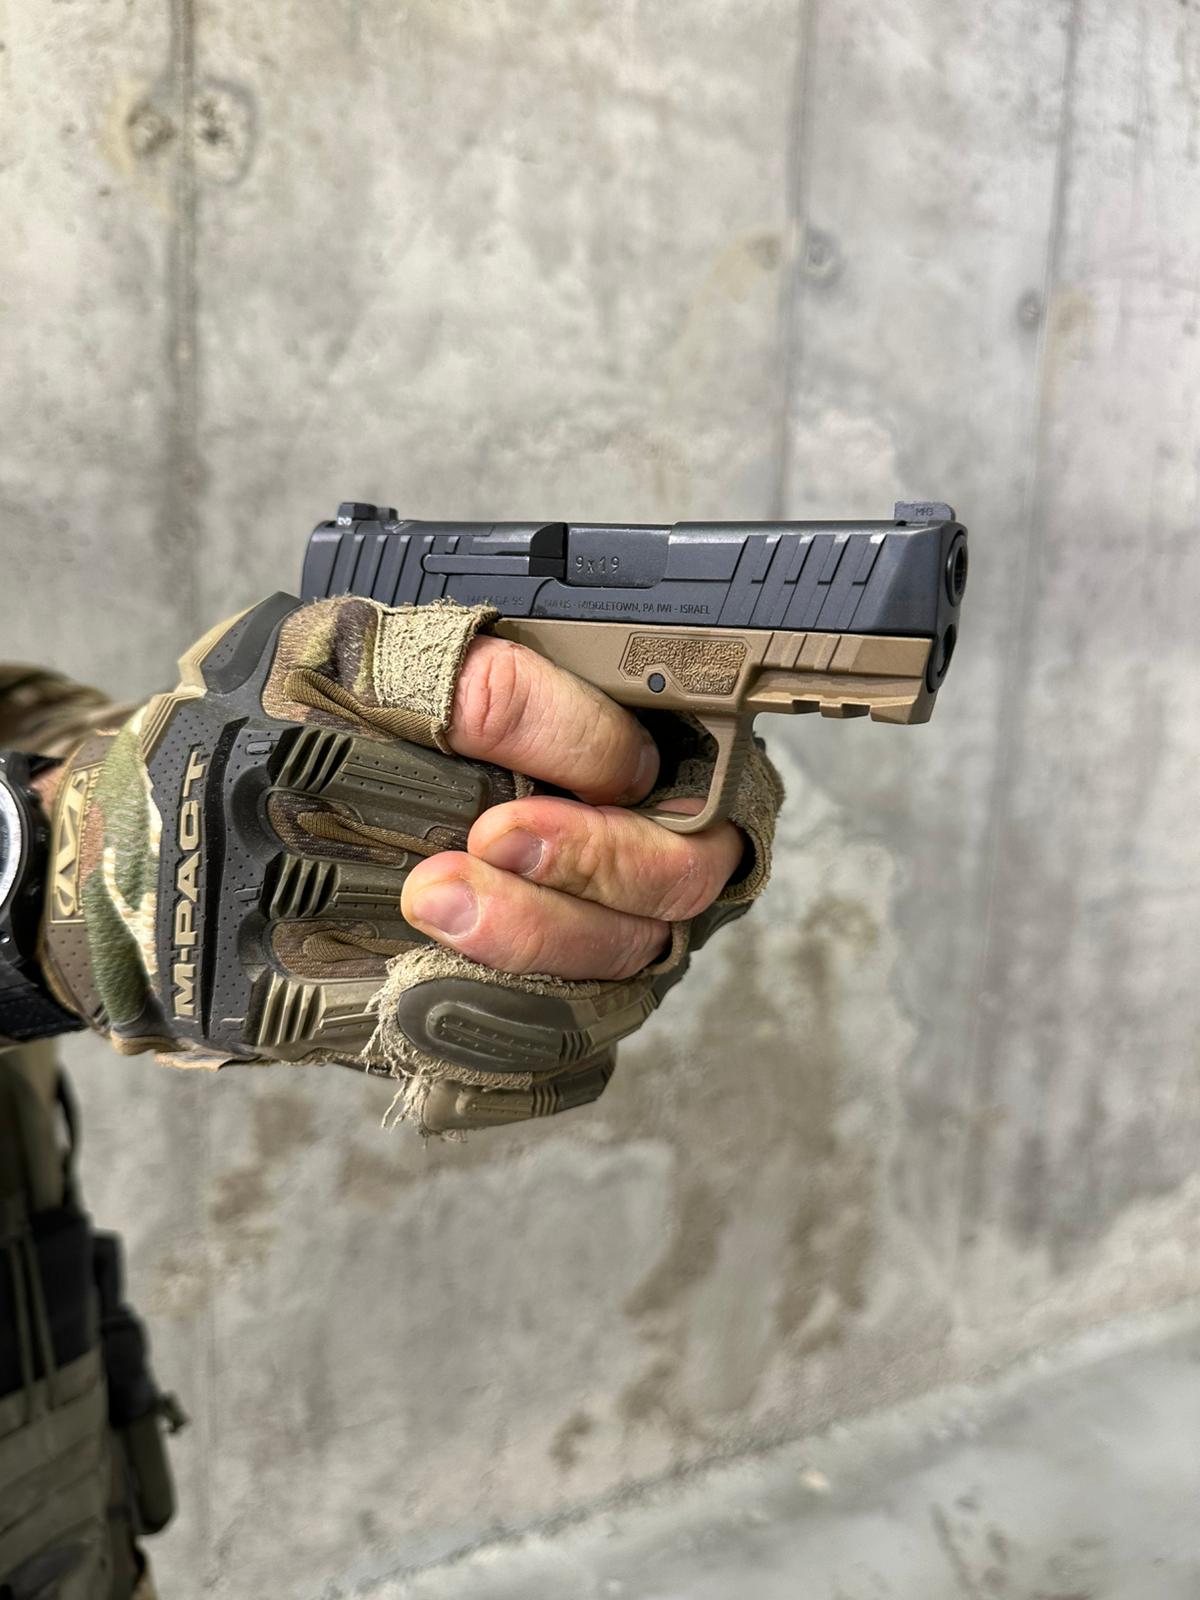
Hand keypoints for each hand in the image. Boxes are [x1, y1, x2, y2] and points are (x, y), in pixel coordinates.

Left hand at [38, 594, 780, 1130]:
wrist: (177, 854)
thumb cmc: (268, 741)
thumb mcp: (354, 666)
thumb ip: (469, 681)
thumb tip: (562, 729)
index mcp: (593, 744)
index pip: (700, 781)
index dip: (633, 806)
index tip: (526, 806)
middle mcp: (602, 843)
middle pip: (678, 887)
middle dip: (589, 872)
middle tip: (472, 854)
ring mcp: (568, 937)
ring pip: (625, 972)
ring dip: (533, 946)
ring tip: (424, 904)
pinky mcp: (514, 1017)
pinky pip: (561, 1056)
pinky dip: (502, 1037)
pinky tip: (423, 998)